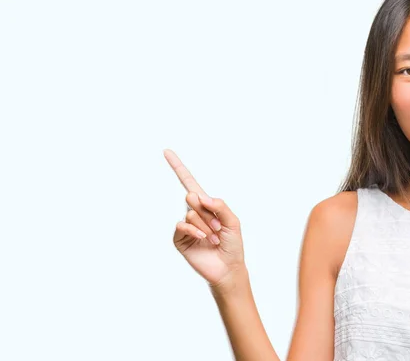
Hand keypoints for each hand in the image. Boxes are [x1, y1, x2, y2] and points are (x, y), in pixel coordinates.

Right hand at [164, 149, 244, 290]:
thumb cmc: (233, 245)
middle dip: (208, 213)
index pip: (190, 182)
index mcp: (206, 205)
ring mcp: (185, 225)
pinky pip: (181, 225)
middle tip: (218, 228)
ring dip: (205, 226)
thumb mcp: (233, 222)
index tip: (166, 151)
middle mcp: (193, 213)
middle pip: (192, 197)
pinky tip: (202, 239)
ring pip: (190, 213)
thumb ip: (220, 206)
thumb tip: (200, 196)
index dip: (178, 167)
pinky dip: (194, 230)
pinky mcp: (179, 238)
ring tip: (213, 238)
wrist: (228, 268)